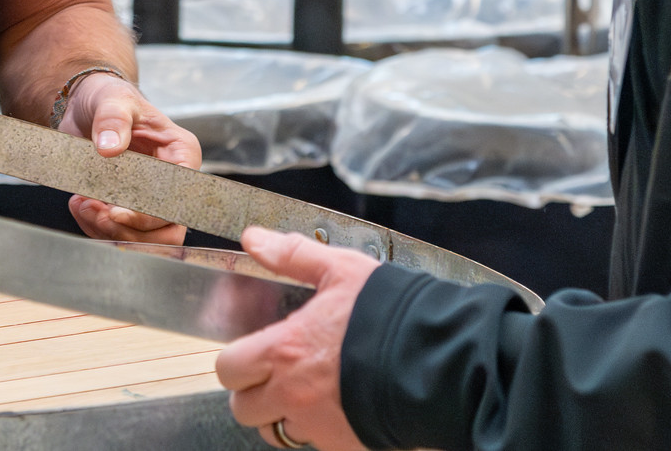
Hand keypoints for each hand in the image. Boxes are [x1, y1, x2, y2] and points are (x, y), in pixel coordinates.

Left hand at [57, 72, 202, 243]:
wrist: (84, 105)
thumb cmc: (108, 96)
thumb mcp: (112, 98)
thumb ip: (113, 118)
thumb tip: (111, 148)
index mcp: (180, 153)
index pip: (178, 198)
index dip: (150, 214)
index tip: (116, 210)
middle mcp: (171, 181)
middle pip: (167, 231)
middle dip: (130, 231)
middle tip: (96, 213)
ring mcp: (150, 198)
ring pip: (145, 240)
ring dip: (112, 232)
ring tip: (83, 206)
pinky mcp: (128, 206)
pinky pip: (120, 233)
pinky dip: (97, 228)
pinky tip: (80, 204)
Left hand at [217, 226, 378, 450]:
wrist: (441, 362)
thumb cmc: (391, 314)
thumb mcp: (341, 270)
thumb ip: (293, 256)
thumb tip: (254, 239)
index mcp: (284, 351)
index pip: (229, 369)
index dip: (237, 362)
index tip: (252, 354)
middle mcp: (293, 395)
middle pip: (244, 410)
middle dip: (253, 394)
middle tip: (274, 376)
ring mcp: (319, 426)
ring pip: (279, 432)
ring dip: (285, 415)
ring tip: (308, 393)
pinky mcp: (346, 446)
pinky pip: (317, 444)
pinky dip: (321, 430)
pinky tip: (340, 406)